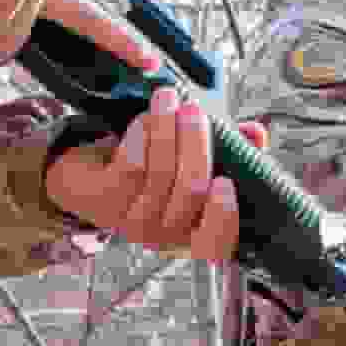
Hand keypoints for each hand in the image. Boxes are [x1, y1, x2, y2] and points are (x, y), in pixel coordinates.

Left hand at [41, 101, 248, 255]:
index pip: (215, 246)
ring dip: (166, 128)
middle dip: (195, 142)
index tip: (226, 180)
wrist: (89, 177)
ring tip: (167, 99)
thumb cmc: (150, 170)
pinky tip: (142, 120)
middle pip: (191, 190)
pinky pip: (131, 167)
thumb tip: (256, 133)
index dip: (224, 218)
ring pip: (161, 173)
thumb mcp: (193, 162)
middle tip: (193, 108)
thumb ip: (231, 151)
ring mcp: (132, 221)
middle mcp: (164, 235)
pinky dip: (140, 138)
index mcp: (192, 232)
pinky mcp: (103, 203)